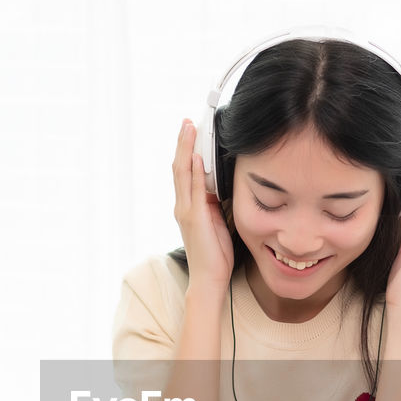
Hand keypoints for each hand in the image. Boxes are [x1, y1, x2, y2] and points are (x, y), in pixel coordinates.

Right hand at [172, 119, 234, 292]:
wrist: (209, 278)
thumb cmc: (216, 254)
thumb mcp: (217, 221)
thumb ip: (215, 203)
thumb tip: (222, 186)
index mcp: (188, 205)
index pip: (185, 171)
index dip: (186, 150)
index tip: (191, 131)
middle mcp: (182, 205)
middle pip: (179, 167)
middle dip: (183, 143)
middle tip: (187, 122)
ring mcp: (186, 211)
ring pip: (182, 173)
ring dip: (186, 150)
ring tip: (189, 129)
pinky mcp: (193, 218)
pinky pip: (193, 190)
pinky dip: (194, 173)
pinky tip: (197, 158)